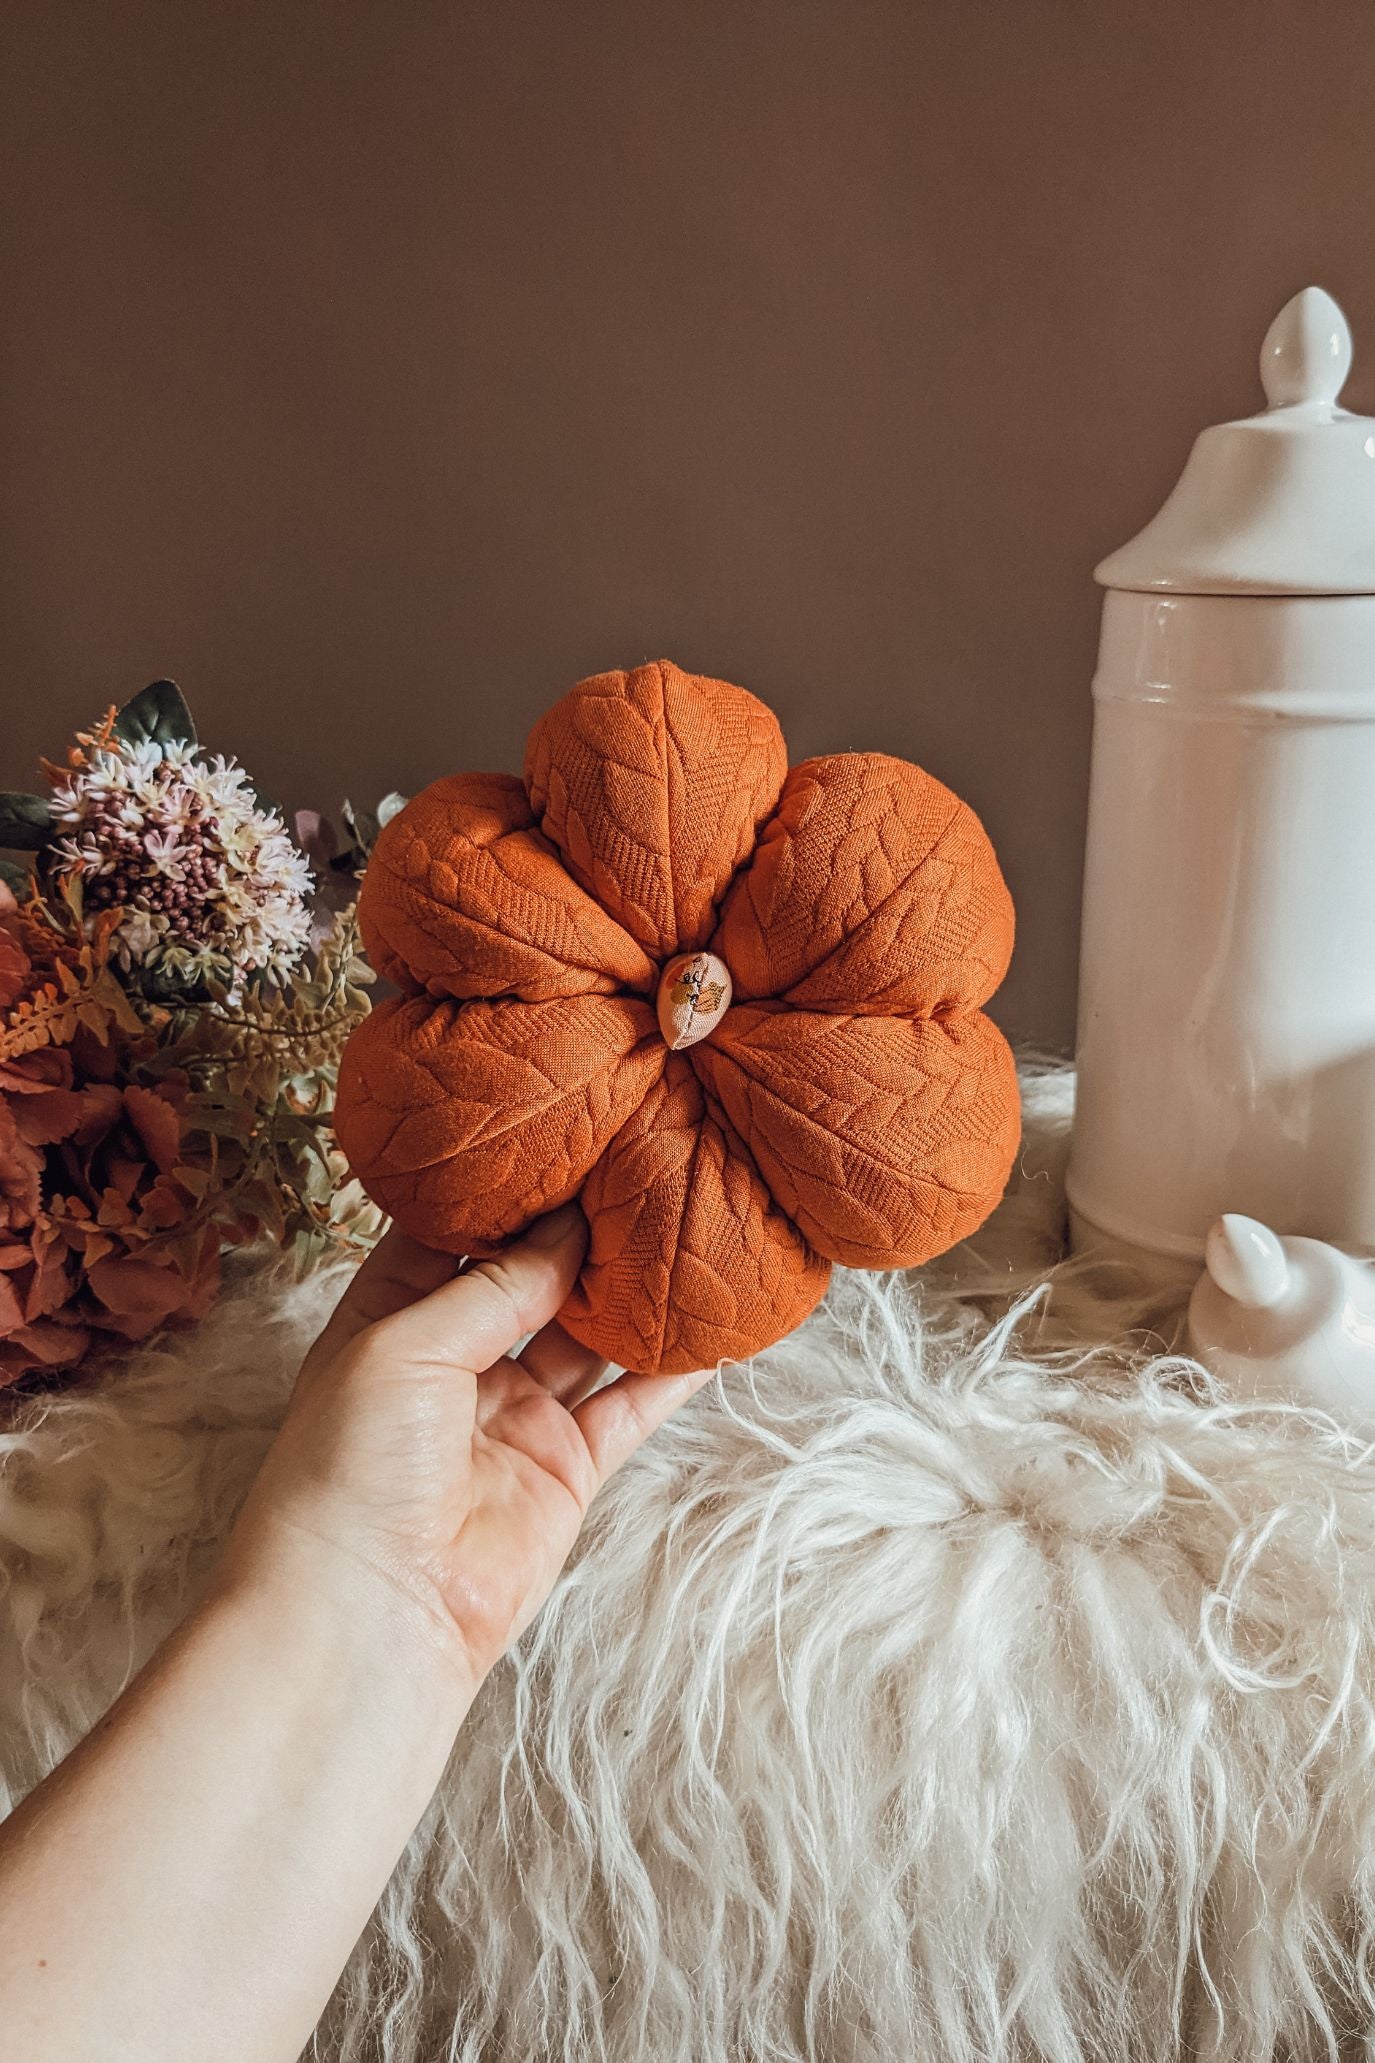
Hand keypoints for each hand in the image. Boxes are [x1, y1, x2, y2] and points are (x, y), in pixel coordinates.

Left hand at [220, 1204, 709, 1697]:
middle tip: (639, 1164)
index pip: (453, 1232)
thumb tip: (568, 1229)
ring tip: (685, 1223)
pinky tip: (712, 1327)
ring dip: (629, 1289)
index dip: (505, 1186)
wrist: (367, 1616)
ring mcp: (512, 1415)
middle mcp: (453, 1362)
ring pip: (586, 1335)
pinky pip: (629, 1407)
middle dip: (577, 1228)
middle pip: (529, 1276)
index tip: (563, 1129)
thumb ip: (494, 1285)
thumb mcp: (403, 1346)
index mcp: (390, 1320)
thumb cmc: (346, 1472)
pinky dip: (671, 1372)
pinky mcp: (563, 1468)